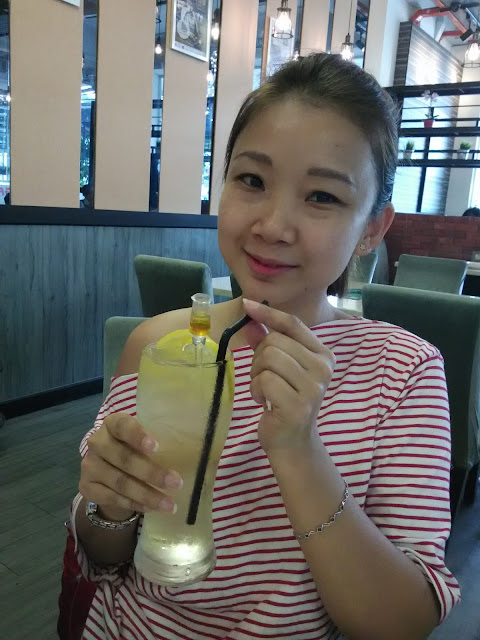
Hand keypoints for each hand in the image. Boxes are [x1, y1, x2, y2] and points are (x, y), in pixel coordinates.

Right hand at [79, 413, 182, 520]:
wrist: (109, 469)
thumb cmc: (136, 449)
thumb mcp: (144, 440)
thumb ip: (159, 441)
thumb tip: (193, 453)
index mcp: (113, 424)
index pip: (123, 426)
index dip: (138, 436)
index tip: (156, 447)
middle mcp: (97, 442)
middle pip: (124, 458)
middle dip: (152, 473)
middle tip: (176, 483)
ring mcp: (89, 465)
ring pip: (120, 482)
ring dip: (147, 495)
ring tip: (169, 504)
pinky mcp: (86, 487)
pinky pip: (113, 498)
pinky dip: (134, 504)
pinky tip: (151, 508)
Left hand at [242, 299, 334, 453]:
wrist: (292, 441)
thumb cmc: (284, 400)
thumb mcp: (278, 367)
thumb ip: (267, 342)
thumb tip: (250, 318)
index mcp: (323, 354)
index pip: (293, 324)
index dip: (268, 313)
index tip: (247, 304)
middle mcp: (323, 368)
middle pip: (275, 341)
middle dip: (258, 357)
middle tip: (263, 377)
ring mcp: (313, 387)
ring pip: (268, 358)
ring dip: (256, 374)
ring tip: (264, 390)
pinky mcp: (298, 405)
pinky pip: (264, 380)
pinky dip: (255, 390)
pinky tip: (264, 402)